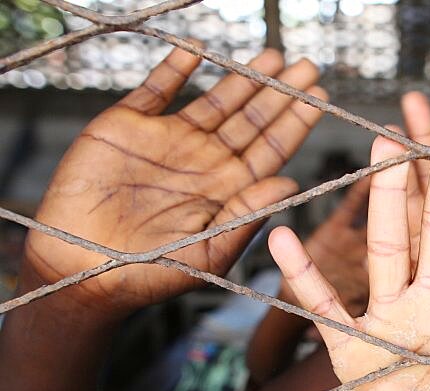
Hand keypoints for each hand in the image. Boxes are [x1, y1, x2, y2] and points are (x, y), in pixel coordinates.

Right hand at [24, 48, 325, 316]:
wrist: (83, 270)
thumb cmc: (151, 274)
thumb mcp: (208, 252)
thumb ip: (247, 215)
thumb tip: (291, 183)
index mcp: (229, 189)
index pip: (272, 149)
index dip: (295, 123)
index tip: (321, 98)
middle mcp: (205, 161)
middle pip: (252, 119)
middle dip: (280, 92)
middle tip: (308, 66)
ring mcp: (168, 140)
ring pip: (215, 100)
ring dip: (242, 76)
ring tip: (273, 54)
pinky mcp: (128, 126)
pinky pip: (156, 89)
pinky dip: (175, 68)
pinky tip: (198, 51)